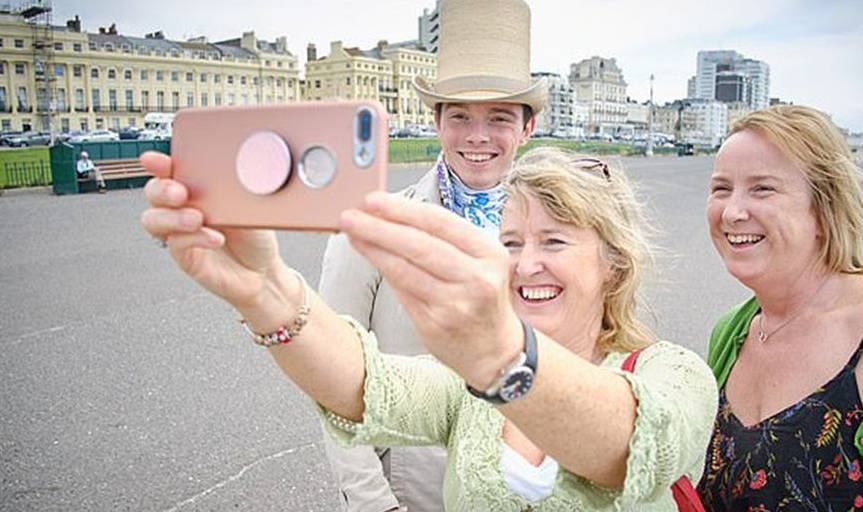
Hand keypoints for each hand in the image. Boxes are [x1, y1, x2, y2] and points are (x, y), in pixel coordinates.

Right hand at [139, 151, 293, 320]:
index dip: (159, 164)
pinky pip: (177, 244)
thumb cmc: (256, 237)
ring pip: (154, 220)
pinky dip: (195, 238)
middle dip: (162, 189)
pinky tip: (215, 238)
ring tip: (197, 218)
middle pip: (154, 193)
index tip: (155, 161)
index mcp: (197, 189)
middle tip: (180, 192)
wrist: (264, 272)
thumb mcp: (251, 207)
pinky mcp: (185, 257)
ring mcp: (181, 233)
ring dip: (173, 216)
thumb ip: (235, 190)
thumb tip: (235, 172)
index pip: (170, 172)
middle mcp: (183, 209)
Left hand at [340, 192, 522, 388]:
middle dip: (380, 228)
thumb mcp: (479, 262)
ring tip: (352, 233)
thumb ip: (444, 239)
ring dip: (374, 248)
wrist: (494, 350)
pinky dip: (383, 270)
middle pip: (419, 246)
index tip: (374, 200)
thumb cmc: (480, 297)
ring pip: (405, 270)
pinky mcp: (435, 325)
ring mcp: (455, 304)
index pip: (441, 223)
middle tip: (350, 216)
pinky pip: (402, 292)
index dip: (404, 210)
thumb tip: (393, 214)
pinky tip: (369, 256)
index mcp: (489, 253)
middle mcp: (476, 278)